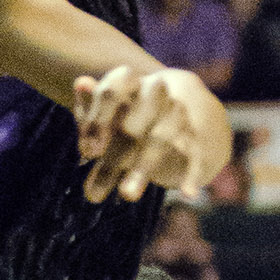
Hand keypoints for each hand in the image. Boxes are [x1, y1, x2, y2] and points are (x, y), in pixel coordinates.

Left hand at [74, 64, 229, 202]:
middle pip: (134, 123)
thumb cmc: (132, 114)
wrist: (187, 109)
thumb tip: (80, 82)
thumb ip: (91, 110)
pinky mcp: (198, 137)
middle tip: (92, 193)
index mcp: (132, 84)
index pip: (115, 89)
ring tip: (126, 196)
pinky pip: (197, 153)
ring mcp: (181, 114)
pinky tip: (188, 193)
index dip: (99, 119)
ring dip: (143, 168)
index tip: (86, 153)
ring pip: (163, 138)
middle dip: (113, 156)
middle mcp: (158, 95)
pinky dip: (193, 172)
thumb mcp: (108, 115)